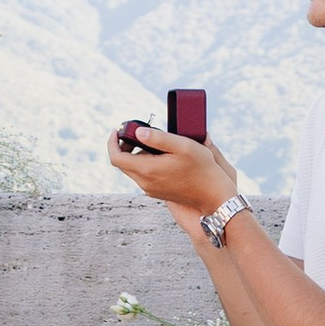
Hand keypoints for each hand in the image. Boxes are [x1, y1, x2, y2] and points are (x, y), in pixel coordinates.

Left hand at [107, 125, 238, 218]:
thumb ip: (159, 138)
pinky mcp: (157, 193)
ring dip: (134, 154)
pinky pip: (142, 176)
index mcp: (147, 170)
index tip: (116, 130)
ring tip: (150, 142)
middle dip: (123, 146)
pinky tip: (160, 156)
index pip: (116, 158)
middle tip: (134, 132)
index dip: (112, 142)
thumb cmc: (201, 169)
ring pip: (132, 170)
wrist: (213, 196)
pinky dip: (144, 163)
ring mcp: (150, 190)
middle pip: (122, 164)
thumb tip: (138, 132)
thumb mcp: (183, 146)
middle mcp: (145, 183)